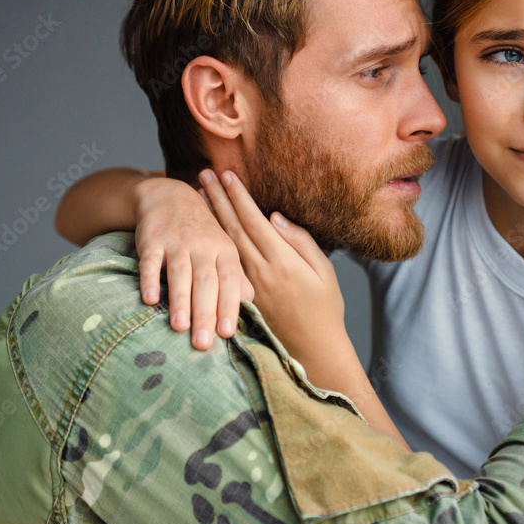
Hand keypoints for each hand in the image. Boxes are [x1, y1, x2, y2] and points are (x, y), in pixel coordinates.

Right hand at [133, 177, 253, 349]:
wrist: (170, 196)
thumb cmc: (202, 233)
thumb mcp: (223, 250)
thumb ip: (235, 277)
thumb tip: (250, 303)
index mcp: (225, 251)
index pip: (230, 281)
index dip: (229, 306)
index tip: (227, 333)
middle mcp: (203, 246)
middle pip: (206, 282)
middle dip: (205, 313)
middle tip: (203, 344)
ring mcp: (176, 242)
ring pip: (180, 273)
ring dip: (180, 300)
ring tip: (180, 328)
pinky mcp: (152, 240)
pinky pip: (150, 262)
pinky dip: (149, 280)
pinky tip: (150, 300)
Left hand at [198, 169, 347, 364]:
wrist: (314, 350)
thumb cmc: (325, 308)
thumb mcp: (324, 271)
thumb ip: (300, 241)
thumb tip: (275, 217)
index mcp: (283, 261)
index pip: (254, 220)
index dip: (239, 196)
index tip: (226, 174)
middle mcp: (261, 271)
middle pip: (234, 227)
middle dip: (218, 198)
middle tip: (203, 173)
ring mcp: (249, 285)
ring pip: (225, 244)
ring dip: (211, 217)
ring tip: (199, 195)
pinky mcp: (243, 296)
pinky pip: (224, 264)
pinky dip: (213, 243)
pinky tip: (205, 230)